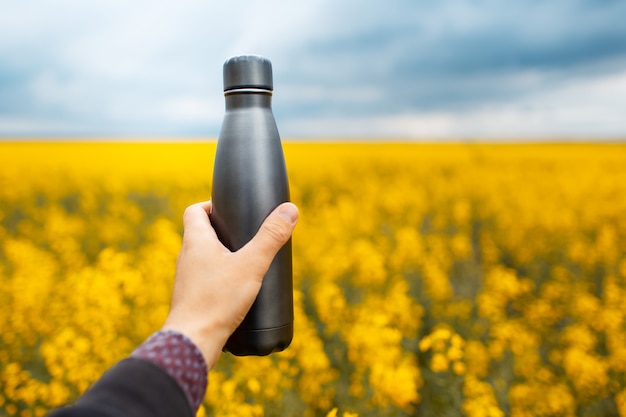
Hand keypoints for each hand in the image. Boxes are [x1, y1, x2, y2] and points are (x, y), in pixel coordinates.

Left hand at [161, 200, 297, 367]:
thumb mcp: (251, 265)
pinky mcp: (190, 299)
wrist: (192, 341)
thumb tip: (289, 210)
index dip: (210, 204)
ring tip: (245, 262)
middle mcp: (186, 257)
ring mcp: (186, 279)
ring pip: (202, 258)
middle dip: (222, 231)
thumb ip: (271, 237)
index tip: (229, 209)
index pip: (194, 210)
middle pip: (200, 233)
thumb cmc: (217, 300)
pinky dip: (219, 277)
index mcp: (195, 241)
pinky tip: (236, 289)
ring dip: (221, 255)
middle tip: (246, 234)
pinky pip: (204, 279)